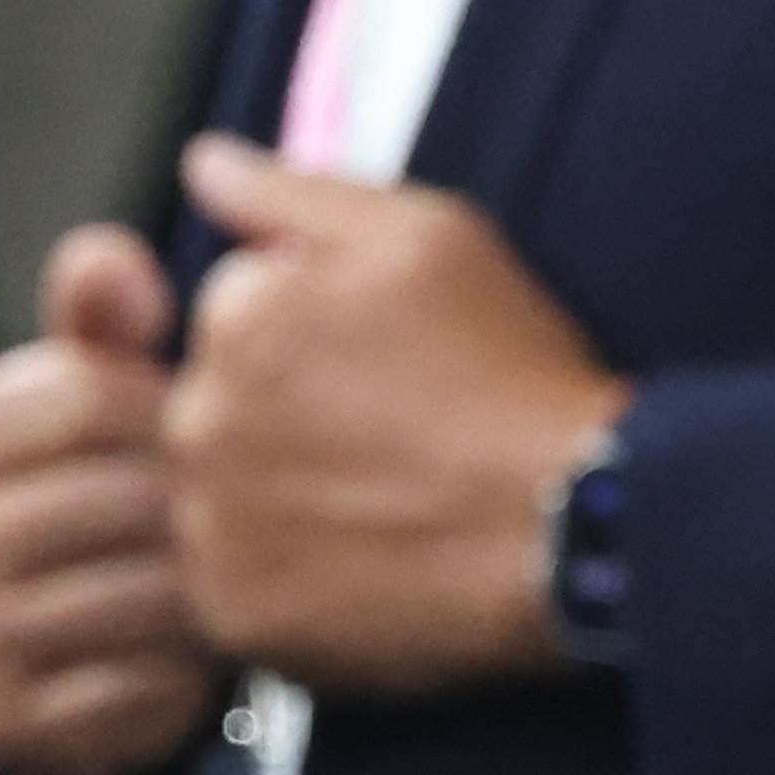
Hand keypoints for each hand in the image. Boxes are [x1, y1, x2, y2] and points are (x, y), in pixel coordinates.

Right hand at [0, 220, 213, 774]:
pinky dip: (185, 683)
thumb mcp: (99, 407)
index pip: (88, 394)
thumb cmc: (101, 515)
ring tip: (223, 596)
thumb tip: (105, 254)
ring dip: (206, 601)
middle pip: (121, 497)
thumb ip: (103, 327)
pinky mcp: (1, 727)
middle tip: (236, 532)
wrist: (72, 684)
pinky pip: (138, 690)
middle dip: (199, 513)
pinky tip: (187, 670)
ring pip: (139, 596)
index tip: (199, 443)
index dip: (174, 413)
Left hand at [159, 138, 629, 693]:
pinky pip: (233, 588)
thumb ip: (294, 192)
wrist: (572, 524)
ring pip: (219, 500)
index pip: (234, 316)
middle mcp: (202, 418)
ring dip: (276, 501)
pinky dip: (285, 582)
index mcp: (237, 317)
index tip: (383, 372)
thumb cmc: (512, 375)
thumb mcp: (426, 237)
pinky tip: (362, 565)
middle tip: (387, 445)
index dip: (313, 342)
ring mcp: (212, 521)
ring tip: (379, 507)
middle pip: (215, 409)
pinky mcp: (233, 612)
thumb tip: (205, 161)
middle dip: (283, 421)